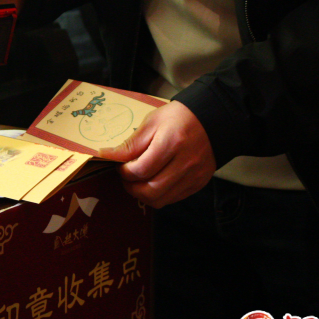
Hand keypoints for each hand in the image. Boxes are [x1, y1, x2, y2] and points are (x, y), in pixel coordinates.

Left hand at [98, 101, 215, 207]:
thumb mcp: (151, 123)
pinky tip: (155, 181)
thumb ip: (130, 144)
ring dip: (144, 194)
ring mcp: (193, 176)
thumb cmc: (179, 118)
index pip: (140, 170)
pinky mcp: (198, 183)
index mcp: (171, 144)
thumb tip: (106, 155)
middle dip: (131, 188)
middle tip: (127, 177)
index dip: (124, 172)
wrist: (212, 120)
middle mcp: (185, 164)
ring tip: (139, 181)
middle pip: (150, 191)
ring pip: (161, 200)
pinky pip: (173, 199)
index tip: (120, 166)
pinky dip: (159, 194)